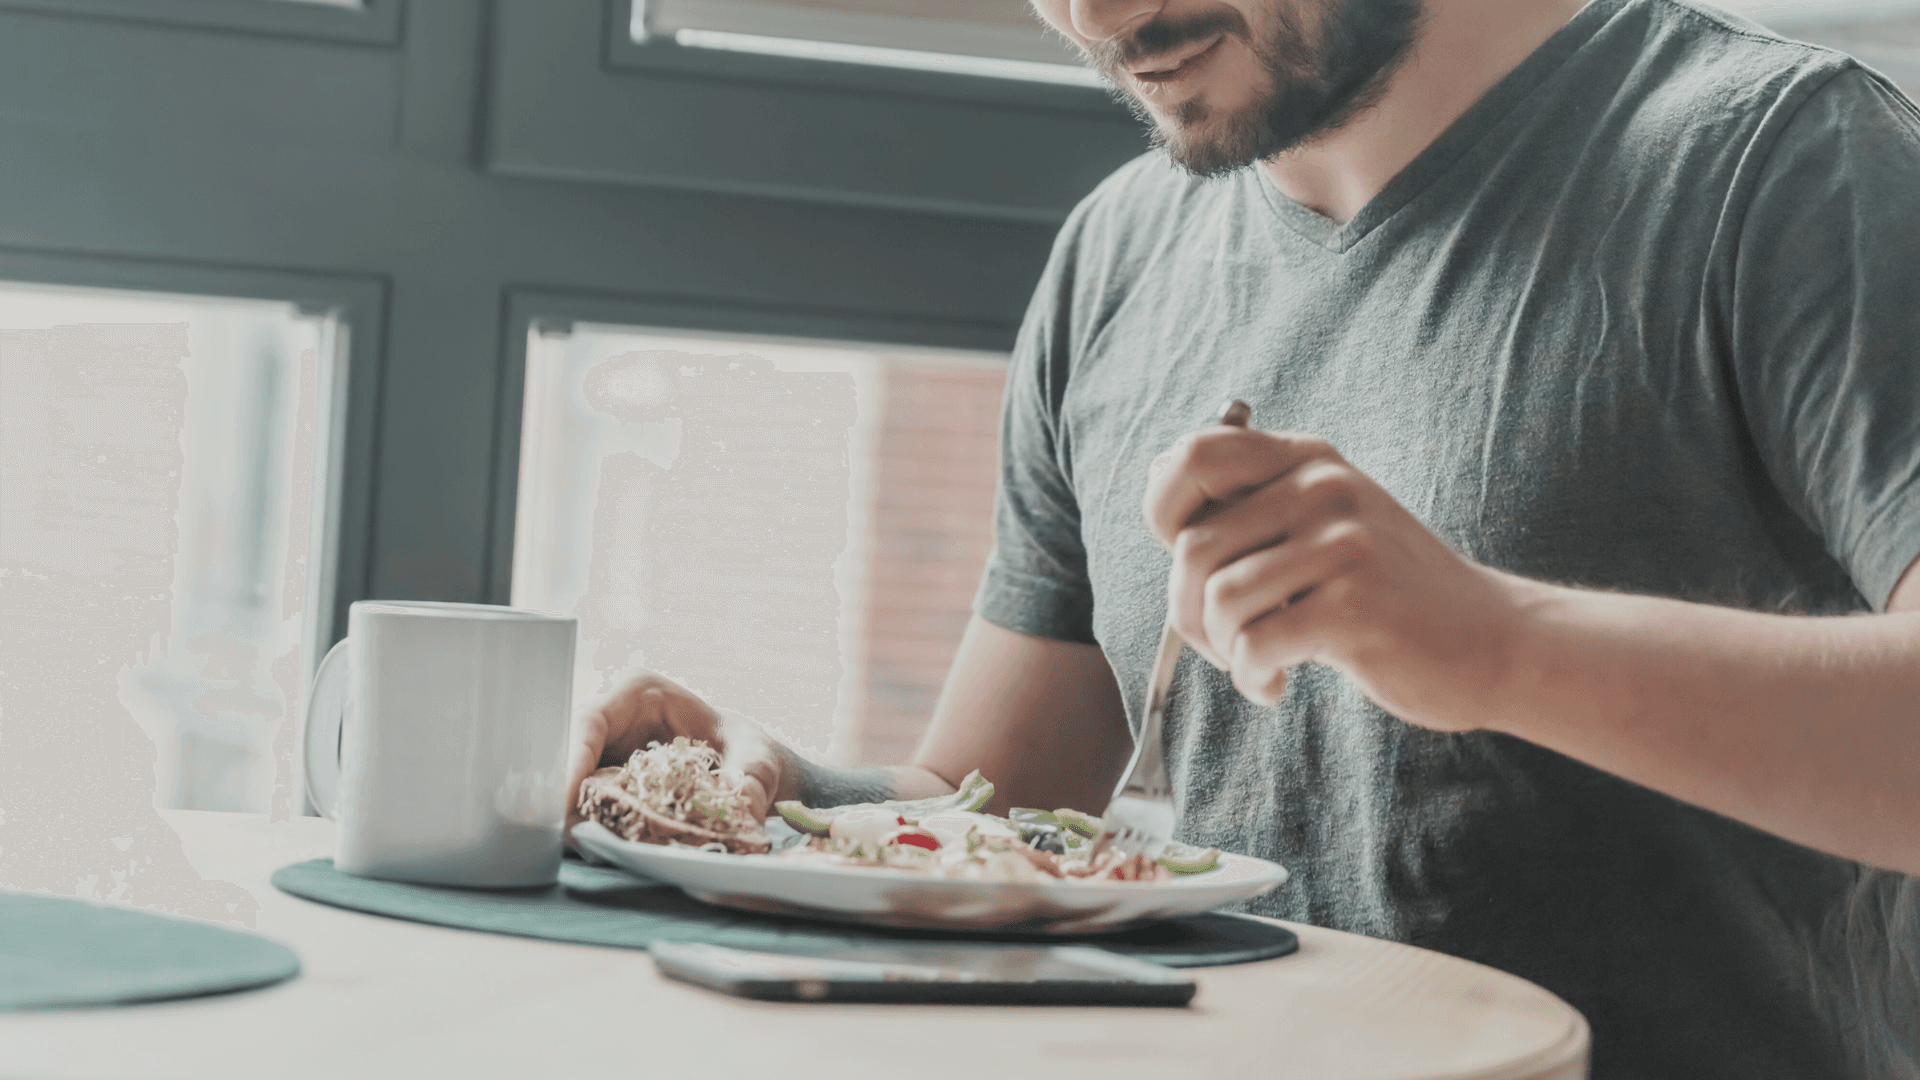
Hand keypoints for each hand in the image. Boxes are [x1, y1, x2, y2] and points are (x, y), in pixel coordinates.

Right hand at [564, 671, 787, 843]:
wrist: (747, 768)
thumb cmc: (748, 750)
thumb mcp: (757, 759)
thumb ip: (750, 777)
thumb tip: (738, 802)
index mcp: (638, 692)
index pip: (589, 722)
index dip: (570, 760)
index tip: (564, 801)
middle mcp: (611, 716)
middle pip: (566, 753)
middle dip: (561, 795)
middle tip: (566, 837)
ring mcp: (601, 749)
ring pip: (567, 780)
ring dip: (570, 815)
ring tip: (582, 849)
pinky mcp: (601, 779)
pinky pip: (582, 801)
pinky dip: (587, 825)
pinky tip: (598, 849)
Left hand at [1143, 426, 1528, 729]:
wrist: (1492, 640)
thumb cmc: (1390, 592)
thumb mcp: (1326, 523)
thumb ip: (1254, 504)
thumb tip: (1157, 476)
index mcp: (1308, 460)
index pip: (1193, 455)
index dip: (1164, 512)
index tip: (1190, 564)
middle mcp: (1323, 487)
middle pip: (1192, 547)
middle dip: (1187, 612)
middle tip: (1223, 643)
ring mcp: (1342, 544)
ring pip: (1218, 600)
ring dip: (1221, 650)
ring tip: (1256, 662)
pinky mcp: (1354, 606)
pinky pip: (1253, 645)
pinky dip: (1250, 677)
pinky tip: (1276, 683)